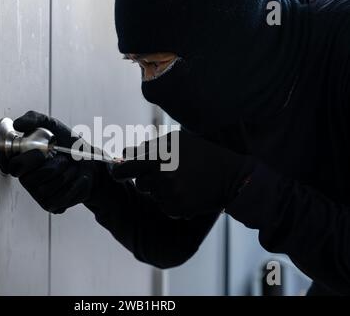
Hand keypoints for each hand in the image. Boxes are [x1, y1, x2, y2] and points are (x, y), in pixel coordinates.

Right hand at [7, 111, 105, 213]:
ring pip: (46, 189)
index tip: (44, 150)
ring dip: (65, 175)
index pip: (14, 166)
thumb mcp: (53, 126)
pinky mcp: (53, 205)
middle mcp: (27, 180)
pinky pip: (61, 198)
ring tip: (71, 168)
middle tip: (63, 159)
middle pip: (30, 180)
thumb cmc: (69, 144)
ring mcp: (39, 195)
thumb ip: (34, 118)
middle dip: (52, 166)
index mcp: (22, 162)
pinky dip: (75, 185)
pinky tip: (78, 179)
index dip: (30, 159)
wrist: (92, 163)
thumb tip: (17, 124)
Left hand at [111, 130, 255, 218]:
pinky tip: (186, 193)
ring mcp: (171, 193)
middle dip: (147, 181)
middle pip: (141, 184)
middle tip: (163, 176)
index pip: (129, 167)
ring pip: (153, 196)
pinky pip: (164, 208)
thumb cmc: (203, 154)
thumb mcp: (178, 141)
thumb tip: (125, 153)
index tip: (117, 174)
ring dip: (161, 191)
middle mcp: (163, 174)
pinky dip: (172, 203)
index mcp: (161, 155)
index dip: (120, 172)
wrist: (232, 176)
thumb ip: (151, 146)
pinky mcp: (178, 208)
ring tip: (180, 182)